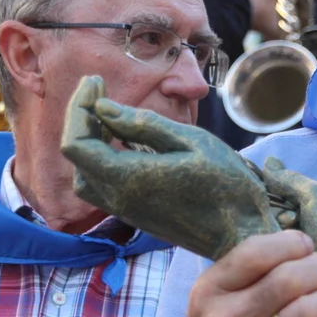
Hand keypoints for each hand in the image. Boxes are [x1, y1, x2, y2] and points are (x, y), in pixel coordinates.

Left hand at [60, 76, 276, 258]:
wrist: (241, 234)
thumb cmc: (226, 185)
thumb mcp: (192, 142)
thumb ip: (143, 124)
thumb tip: (103, 108)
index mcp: (128, 178)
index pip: (75, 143)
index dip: (78, 108)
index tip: (95, 81)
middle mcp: (117, 198)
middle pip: (75, 156)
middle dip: (81, 117)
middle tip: (100, 89)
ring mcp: (124, 210)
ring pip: (84, 173)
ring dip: (89, 139)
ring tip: (109, 114)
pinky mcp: (134, 214)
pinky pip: (101, 184)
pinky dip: (101, 157)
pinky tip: (123, 141)